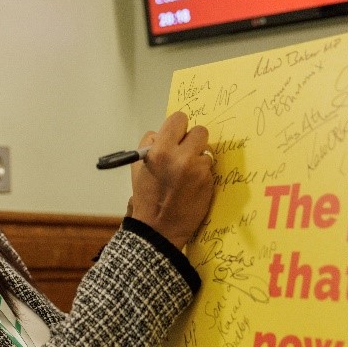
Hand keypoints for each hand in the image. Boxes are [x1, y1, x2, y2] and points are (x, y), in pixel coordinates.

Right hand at [129, 111, 213, 247]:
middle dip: (192, 140)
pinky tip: (192, 186)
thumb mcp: (138, 167)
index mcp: (160, 151)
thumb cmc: (146, 196)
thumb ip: (151, 145)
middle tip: (185, 152)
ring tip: (186, 174)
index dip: (177, 127)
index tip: (176, 136)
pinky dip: (202, 174)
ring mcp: (198, 170)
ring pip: (205, 150)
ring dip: (198, 158)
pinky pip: (209, 167)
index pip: (179, 118)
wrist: (159, 228)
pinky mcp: (209, 182)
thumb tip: (166, 132)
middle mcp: (181, 157)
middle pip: (199, 130)